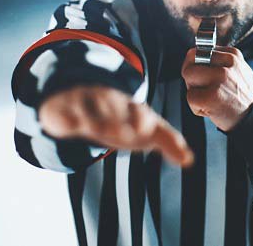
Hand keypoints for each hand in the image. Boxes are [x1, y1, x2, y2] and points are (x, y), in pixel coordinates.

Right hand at [39, 85, 193, 166]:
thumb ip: (168, 142)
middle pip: (116, 111)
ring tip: (102, 130)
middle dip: (124, 121)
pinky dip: (67, 119)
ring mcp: (86, 104)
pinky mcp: (63, 110)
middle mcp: (110, 103)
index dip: (143, 120)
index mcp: (131, 107)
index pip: (141, 112)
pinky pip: (64, 113)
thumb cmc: (119, 117)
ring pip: (92, 111)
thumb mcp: (144, 128)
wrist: (80, 93)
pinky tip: (69, 126)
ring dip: (98, 120)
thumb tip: (189, 160)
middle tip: (134, 132)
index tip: (148, 130)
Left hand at [181, 46, 252, 131]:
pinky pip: (190, 97)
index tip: (206, 76)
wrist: (251, 118)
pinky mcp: (212, 96)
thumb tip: (195, 55)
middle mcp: (227, 64)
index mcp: (232, 55)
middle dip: (191, 77)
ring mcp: (220, 79)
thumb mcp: (237, 70)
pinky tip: (210, 108)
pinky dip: (196, 107)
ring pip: (188, 76)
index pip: (198, 51)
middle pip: (190, 62)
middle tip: (204, 88)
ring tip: (208, 97)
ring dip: (193, 90)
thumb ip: (219, 60)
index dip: (196, 66)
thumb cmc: (239, 95)